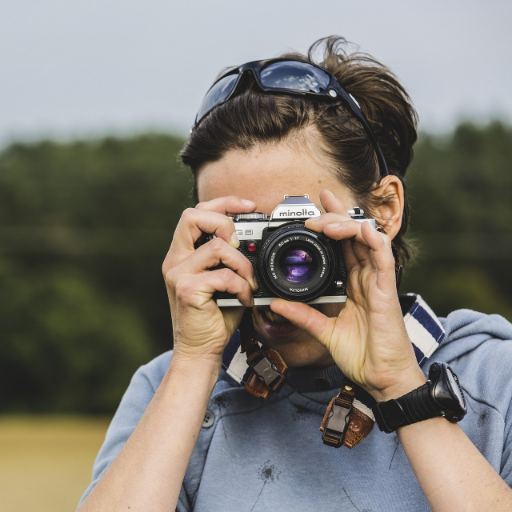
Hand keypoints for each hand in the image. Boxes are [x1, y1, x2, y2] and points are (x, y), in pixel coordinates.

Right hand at [162, 196, 257, 362]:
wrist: (201, 350)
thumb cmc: (216, 315)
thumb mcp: (225, 280)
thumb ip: (231, 258)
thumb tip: (255, 241)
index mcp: (183, 253)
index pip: (196, 213)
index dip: (223, 203)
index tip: (249, 206)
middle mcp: (175, 260)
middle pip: (192, 216)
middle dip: (224, 223)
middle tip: (240, 245)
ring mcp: (177, 274)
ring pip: (216, 247)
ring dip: (242, 264)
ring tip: (248, 282)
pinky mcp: (186, 290)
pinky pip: (223, 275)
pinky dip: (241, 286)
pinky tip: (245, 298)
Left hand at [270, 190, 425, 400]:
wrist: (381, 380)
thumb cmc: (361, 355)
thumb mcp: (323, 331)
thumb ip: (302, 315)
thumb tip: (275, 303)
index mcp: (354, 284)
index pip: (343, 245)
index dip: (330, 224)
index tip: (312, 210)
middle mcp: (366, 277)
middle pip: (354, 235)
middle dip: (335, 214)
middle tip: (316, 205)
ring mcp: (377, 281)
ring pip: (367, 238)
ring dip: (346, 224)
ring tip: (324, 222)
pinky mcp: (386, 289)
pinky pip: (383, 256)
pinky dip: (371, 239)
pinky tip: (356, 230)